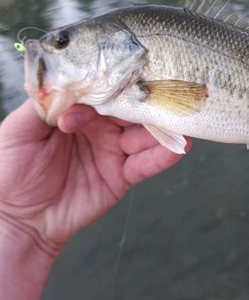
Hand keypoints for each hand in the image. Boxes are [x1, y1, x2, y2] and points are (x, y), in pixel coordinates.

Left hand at [0, 99, 189, 255]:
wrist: (18, 218)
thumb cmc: (11, 170)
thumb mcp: (19, 130)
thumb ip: (44, 104)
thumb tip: (67, 81)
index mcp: (78, 112)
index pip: (102, 92)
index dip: (111, 87)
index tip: (119, 85)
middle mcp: (99, 128)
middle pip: (129, 109)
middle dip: (146, 100)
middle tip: (168, 90)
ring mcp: (112, 151)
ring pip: (143, 134)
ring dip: (162, 126)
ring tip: (181, 116)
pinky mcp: (122, 176)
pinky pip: (145, 164)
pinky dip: (163, 156)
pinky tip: (180, 146)